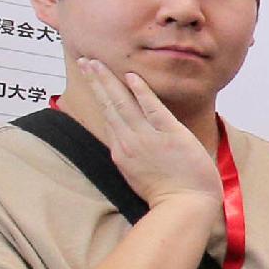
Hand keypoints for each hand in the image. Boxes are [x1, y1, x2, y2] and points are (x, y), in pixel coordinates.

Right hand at [74, 60, 224, 245]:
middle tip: (84, 60)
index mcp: (122, 152)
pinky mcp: (170, 135)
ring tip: (95, 62)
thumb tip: (128, 143)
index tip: (90, 79)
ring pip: (122, 103)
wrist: (184, 208)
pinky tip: (131, 76)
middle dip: (95, 81)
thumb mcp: (139, 176)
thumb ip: (133, 156)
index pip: (109, 117)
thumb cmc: (168, 196)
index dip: (99, 96)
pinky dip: (142, 92)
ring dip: (108, 80)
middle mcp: (129, 142)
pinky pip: (153, 108)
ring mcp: (148, 138)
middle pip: (108, 105)